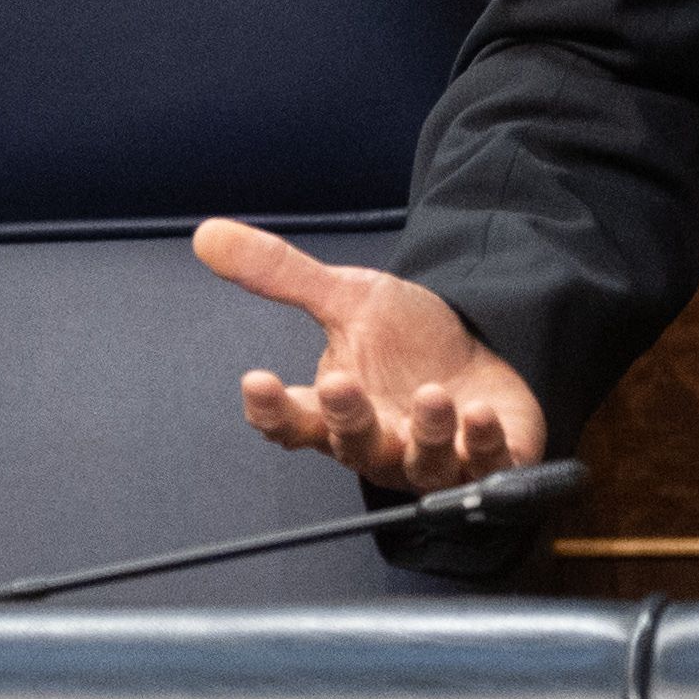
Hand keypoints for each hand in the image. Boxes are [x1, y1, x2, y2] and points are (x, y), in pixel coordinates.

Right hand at [193, 217, 547, 490]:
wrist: (481, 351)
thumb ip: (282, 275)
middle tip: (342, 384)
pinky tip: (482, 414)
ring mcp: (434, 458)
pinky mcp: (491, 457)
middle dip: (348, 417)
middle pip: (353, 443)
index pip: (290, 421)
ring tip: (433, 396)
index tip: (255, 380)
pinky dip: (485, 442)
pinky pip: (486, 464)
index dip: (271, 409)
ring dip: (427, 431)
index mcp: (336, 412)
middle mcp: (380, 443)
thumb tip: (208, 233)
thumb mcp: (350, 298)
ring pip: (421, 460)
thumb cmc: (410, 342)